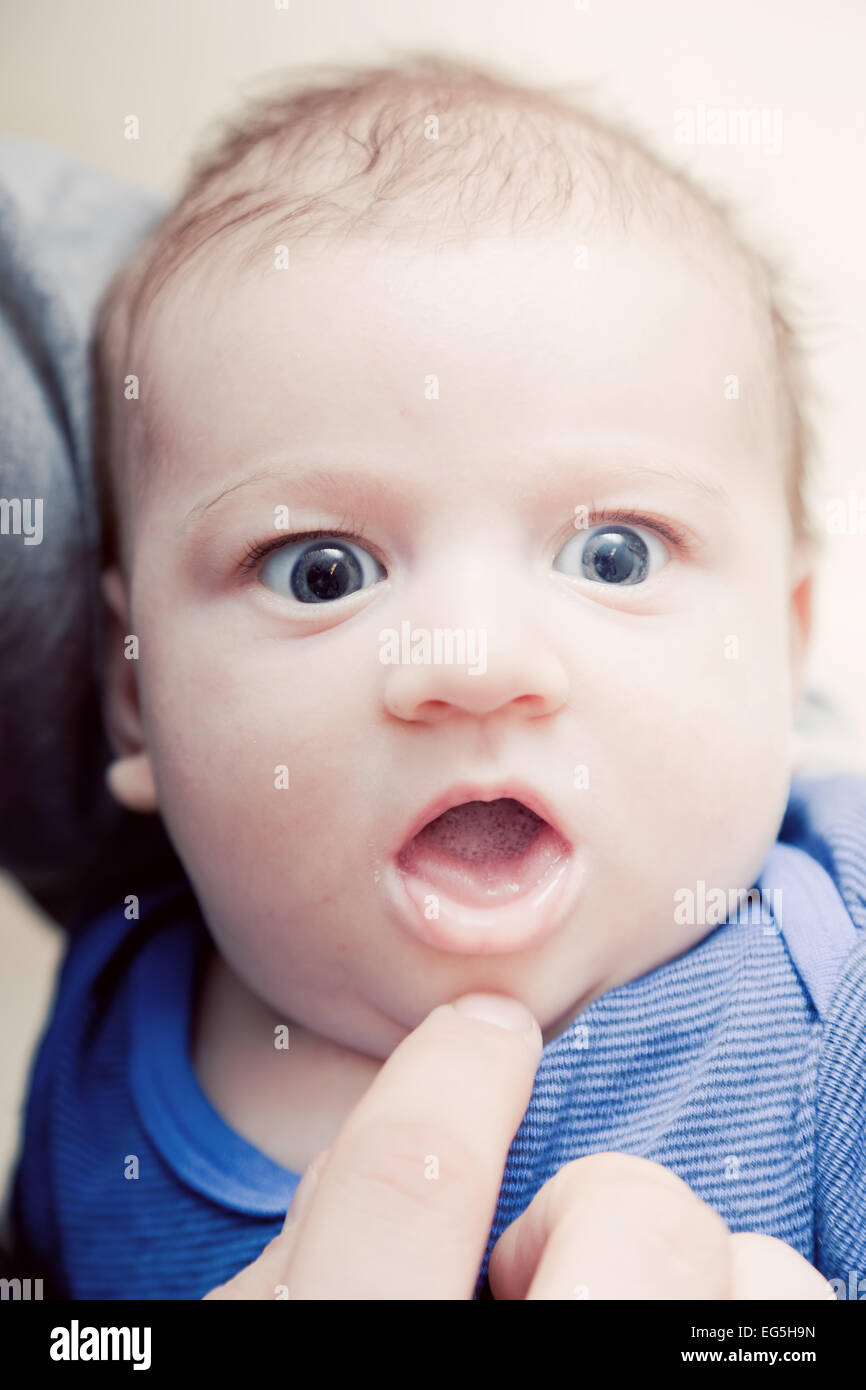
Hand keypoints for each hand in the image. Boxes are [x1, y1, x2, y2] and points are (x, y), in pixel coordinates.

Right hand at [203, 994, 833, 1300]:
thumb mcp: (270, 1341)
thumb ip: (320, 1237)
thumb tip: (435, 1090)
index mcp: (360, 1357)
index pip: (400, 1187)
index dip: (453, 1077)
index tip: (485, 1033)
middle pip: (630, 1218)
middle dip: (599, 1201)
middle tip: (542, 1268)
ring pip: (760, 1273)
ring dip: (706, 1267)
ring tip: (626, 1319)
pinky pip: (805, 1306)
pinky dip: (757, 1300)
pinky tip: (689, 1340)